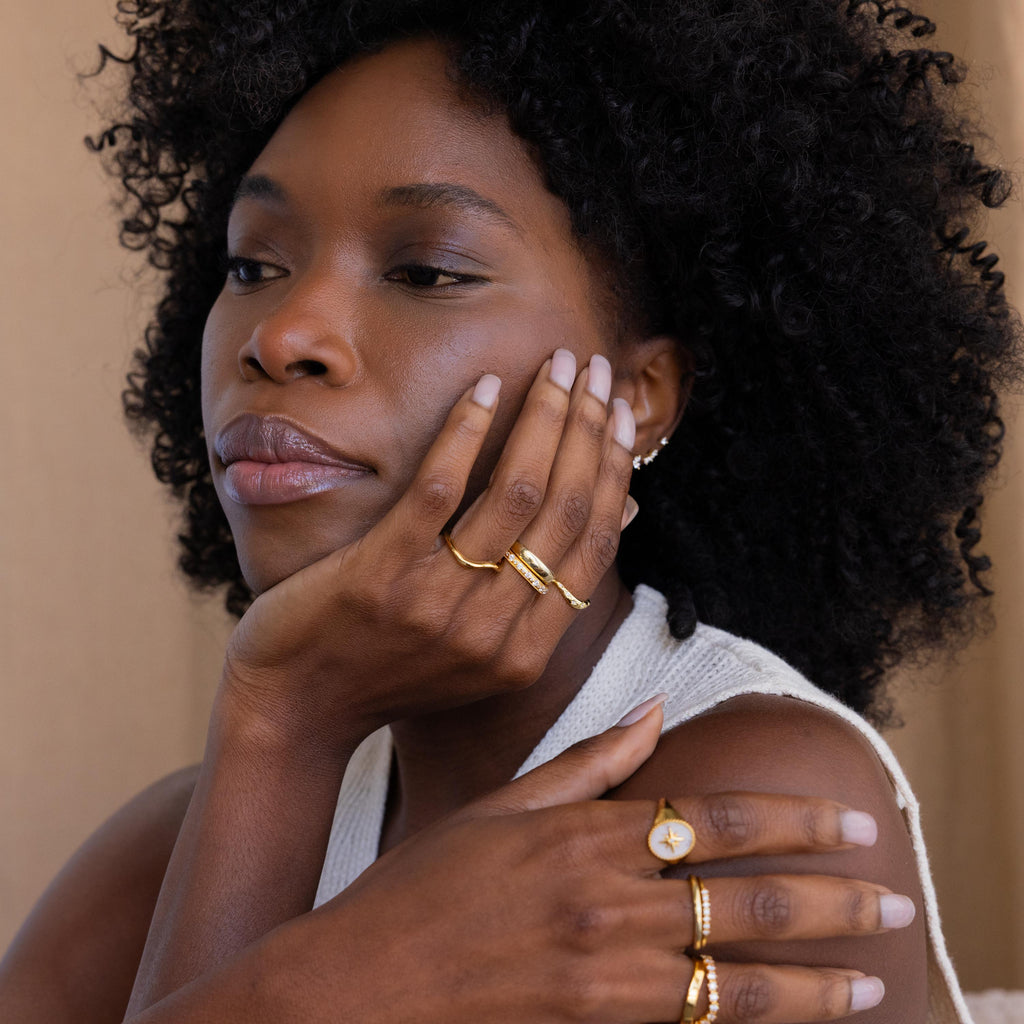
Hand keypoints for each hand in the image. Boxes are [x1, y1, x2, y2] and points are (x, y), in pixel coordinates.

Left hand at [222, 349, 635, 743]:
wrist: (296, 708)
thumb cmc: (387, 670)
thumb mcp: (482, 650)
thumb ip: (543, 596)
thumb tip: (621, 513)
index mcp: (525, 652)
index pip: (594, 545)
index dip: (613, 471)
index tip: (621, 416)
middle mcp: (493, 631)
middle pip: (564, 509)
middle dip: (588, 428)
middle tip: (595, 371)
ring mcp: (438, 602)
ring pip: (515, 492)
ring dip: (543, 417)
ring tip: (555, 366)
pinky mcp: (382, 573)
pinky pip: (440, 489)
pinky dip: (467, 432)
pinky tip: (484, 390)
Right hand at [267, 704, 905, 1023]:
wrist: (358, 983)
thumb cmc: (423, 885)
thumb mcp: (501, 804)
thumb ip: (589, 760)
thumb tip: (656, 707)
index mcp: (587, 834)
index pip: (717, 819)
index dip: (794, 822)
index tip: (851, 825)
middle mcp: (606, 902)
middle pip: (744, 897)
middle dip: (831, 900)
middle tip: (893, 900)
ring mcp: (604, 974)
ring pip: (734, 977)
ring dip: (812, 981)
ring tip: (870, 982)